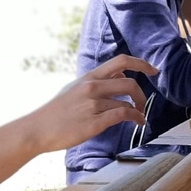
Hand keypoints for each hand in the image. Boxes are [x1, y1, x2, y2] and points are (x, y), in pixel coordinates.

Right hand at [23, 55, 156, 153]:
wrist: (37, 129)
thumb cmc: (55, 112)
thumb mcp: (74, 88)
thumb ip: (95, 82)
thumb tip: (117, 76)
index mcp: (88, 77)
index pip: (120, 61)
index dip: (141, 63)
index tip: (153, 70)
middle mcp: (92, 87)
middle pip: (129, 82)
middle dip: (142, 94)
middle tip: (143, 104)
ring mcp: (93, 104)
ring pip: (127, 101)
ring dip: (139, 110)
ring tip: (140, 117)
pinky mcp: (95, 121)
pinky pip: (123, 115)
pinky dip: (136, 118)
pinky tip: (138, 123)